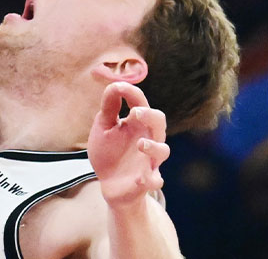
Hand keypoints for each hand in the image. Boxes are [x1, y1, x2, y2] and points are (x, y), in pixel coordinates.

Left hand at [88, 82, 170, 208]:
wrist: (109, 185)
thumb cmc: (109, 152)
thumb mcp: (104, 127)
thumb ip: (110, 107)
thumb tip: (115, 83)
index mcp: (136, 124)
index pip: (140, 103)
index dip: (132, 93)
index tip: (119, 87)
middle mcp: (147, 139)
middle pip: (159, 123)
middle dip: (150, 116)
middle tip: (135, 113)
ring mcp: (148, 161)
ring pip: (163, 151)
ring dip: (153, 147)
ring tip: (140, 144)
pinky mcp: (146, 181)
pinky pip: (154, 180)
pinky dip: (149, 179)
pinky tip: (140, 177)